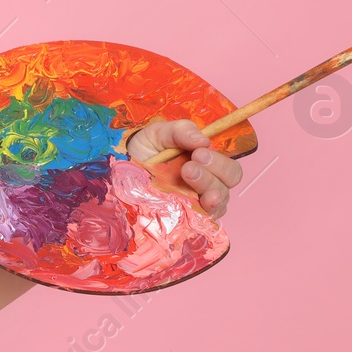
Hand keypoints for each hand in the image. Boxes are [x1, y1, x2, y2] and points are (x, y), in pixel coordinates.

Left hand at [125, 119, 242, 219]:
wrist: (122, 169)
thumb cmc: (145, 149)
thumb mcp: (159, 133)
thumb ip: (180, 131)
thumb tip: (203, 139)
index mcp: (207, 163)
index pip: (228, 167)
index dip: (218, 161)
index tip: (198, 153)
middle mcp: (208, 183)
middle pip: (229, 184)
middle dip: (214, 174)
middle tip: (189, 167)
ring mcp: (198, 201)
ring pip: (219, 202)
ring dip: (207, 190)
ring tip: (187, 177)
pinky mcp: (187, 216)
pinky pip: (203, 220)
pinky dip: (201, 213)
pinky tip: (194, 205)